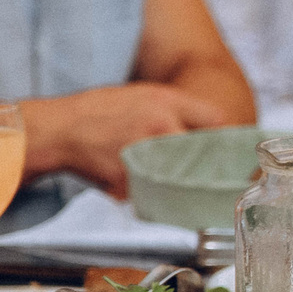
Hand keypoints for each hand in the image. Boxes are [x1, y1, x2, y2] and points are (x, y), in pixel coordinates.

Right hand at [30, 84, 232, 194]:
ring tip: (196, 191)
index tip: (233, 152)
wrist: (59, 131)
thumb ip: (178, 109)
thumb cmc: (100, 111)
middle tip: (224, 177)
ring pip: (185, 179)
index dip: (227, 139)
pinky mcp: (130, 182)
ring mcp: (145, 157)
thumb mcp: (144, 94)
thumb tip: (214, 128)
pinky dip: (160, 197)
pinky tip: (160, 194)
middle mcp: (159, 128)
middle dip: (214, 168)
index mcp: (165, 104)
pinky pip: (156, 194)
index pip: (217, 122)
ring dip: (190, 186)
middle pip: (205, 156)